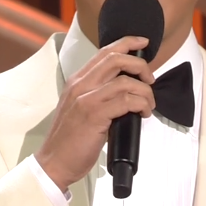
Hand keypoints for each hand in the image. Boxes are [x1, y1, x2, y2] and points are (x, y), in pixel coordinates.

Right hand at [34, 36, 155, 192]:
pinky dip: (140, 104)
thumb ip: (99, 95)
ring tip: (148, 105)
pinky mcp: (94, 115)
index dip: (127, 43)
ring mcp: (85, 99)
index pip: (104, 53)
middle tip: (150, 79)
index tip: (143, 43)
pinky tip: (143, 113)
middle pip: (115, 58)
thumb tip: (129, 92)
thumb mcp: (81, 109)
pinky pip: (125, 100)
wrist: (54, 162)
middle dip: (140, 65)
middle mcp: (80, 85)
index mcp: (77, 81)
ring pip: (124, 81)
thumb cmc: (70, 140)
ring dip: (144, 91)